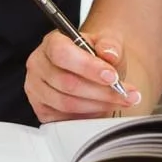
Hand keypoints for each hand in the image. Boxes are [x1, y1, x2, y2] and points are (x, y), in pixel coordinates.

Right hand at [25, 29, 141, 121]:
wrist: (94, 71)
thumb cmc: (97, 56)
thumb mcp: (108, 43)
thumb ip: (111, 44)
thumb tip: (109, 53)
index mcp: (51, 43)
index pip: (62, 53)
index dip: (88, 67)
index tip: (112, 76)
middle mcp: (39, 65)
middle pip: (67, 82)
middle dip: (101, 91)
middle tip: (125, 93)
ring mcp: (36, 89)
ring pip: (67, 103)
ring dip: (98, 105)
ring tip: (119, 101)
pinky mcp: (41, 110)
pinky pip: (64, 119)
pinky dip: (87, 116)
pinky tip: (102, 109)